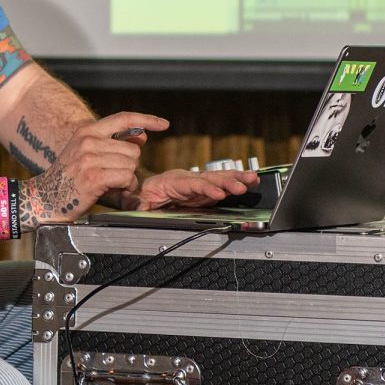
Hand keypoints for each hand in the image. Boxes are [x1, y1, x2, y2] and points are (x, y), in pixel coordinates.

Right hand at [23, 112, 167, 224]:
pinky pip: (126, 177)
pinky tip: (112, 190)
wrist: (45, 197)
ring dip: (128, 179)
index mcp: (87, 131)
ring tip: (111, 184)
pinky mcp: (94, 176)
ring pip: (131, 164)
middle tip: (115, 176)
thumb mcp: (86, 152)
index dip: (146, 119)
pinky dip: (125, 187)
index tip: (163, 124)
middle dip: (130, 166)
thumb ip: (114, 143)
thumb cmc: (69, 177)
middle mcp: (88, 140)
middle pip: (133, 149)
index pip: (123, 118)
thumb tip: (142, 136)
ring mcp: (90, 158)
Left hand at [124, 167, 257, 210]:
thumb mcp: (132, 199)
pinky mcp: (202, 191)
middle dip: (227, 182)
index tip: (218, 192)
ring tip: (253, 179)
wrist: (140, 190)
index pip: (191, 184)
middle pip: (209, 178)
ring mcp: (196, 184)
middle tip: (243, 186)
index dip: (205, 188)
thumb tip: (141, 207)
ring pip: (217, 179)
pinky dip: (234, 183)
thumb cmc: (137, 193)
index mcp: (171, 180)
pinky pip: (220, 185)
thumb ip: (136, 203)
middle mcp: (187, 179)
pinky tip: (249, 182)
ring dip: (235, 179)